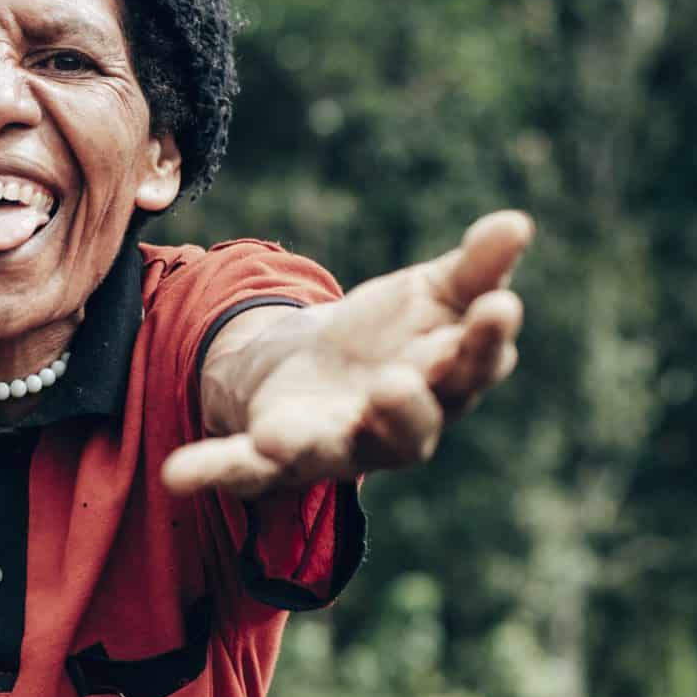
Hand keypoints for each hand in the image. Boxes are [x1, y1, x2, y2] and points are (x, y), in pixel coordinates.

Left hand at [162, 211, 530, 499]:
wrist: (316, 363)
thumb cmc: (393, 334)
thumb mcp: (431, 294)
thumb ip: (474, 267)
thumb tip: (518, 223)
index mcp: (442, 382)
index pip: (472, 366)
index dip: (485, 340)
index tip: (497, 307)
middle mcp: (395, 427)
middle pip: (411, 426)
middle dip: (404, 408)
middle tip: (393, 383)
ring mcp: (335, 445)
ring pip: (328, 455)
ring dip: (303, 447)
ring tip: (278, 439)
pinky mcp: (276, 456)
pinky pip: (244, 469)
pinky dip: (214, 470)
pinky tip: (178, 473)